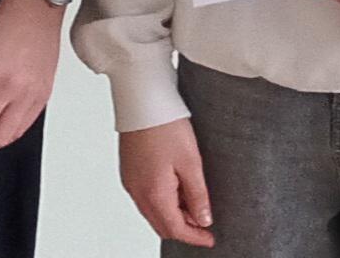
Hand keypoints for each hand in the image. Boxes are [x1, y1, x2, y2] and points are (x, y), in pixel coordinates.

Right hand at [119, 118, 213, 246]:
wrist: (142, 99)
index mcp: (154, 193)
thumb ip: (198, 195)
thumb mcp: (191, 161)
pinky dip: (161, 201)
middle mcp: (138, 193)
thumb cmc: (166, 125)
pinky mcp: (129, 171)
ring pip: (153, 212)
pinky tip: (175, 187)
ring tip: (194, 201)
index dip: (195, 237)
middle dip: (184, 228)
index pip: (175, 229)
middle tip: (204, 222)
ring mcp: (131, 182)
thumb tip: (203, 220)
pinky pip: (145, 197)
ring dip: (173, 214)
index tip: (210, 239)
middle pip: (162, 224)